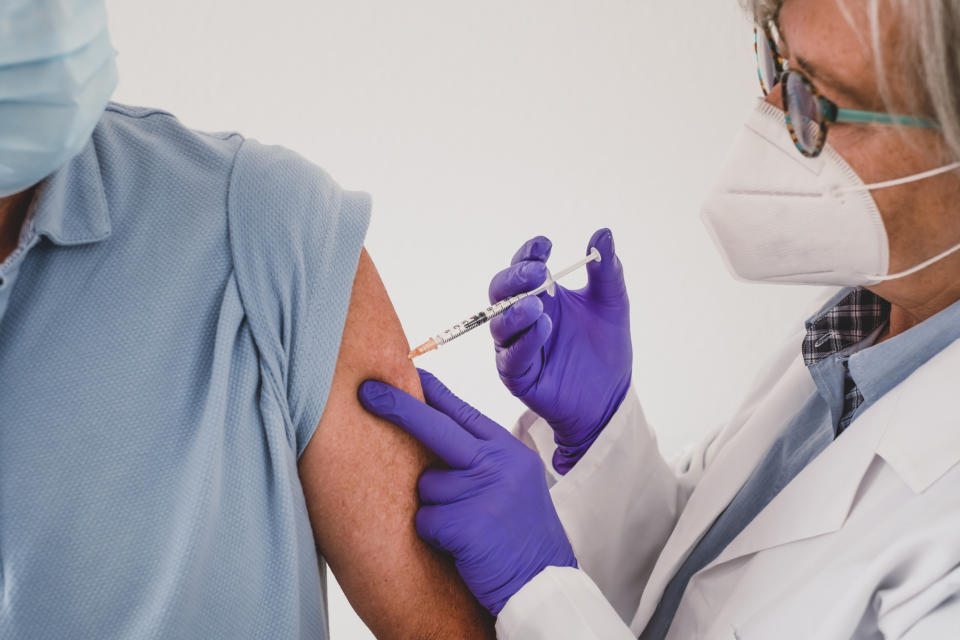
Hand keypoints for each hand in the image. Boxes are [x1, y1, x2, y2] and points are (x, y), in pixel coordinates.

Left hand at [358, 369, 576, 615]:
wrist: (545, 585)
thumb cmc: (523, 537)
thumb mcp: (516, 485)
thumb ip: (483, 460)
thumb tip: (434, 436)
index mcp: (510, 452)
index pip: (464, 413)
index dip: (433, 393)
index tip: (409, 373)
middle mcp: (499, 466)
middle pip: (436, 428)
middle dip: (398, 407)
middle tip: (368, 392)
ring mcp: (483, 493)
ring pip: (426, 485)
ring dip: (435, 508)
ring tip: (466, 529)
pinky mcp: (466, 525)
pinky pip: (426, 520)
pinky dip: (435, 535)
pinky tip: (462, 547)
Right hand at [488, 228, 631, 472]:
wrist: (611, 395)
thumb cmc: (606, 347)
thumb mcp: (612, 303)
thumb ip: (606, 270)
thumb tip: (603, 233)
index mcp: (541, 294)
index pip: (523, 266)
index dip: (528, 253)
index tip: (545, 245)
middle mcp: (522, 317)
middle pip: (500, 291)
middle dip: (514, 279)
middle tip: (537, 273)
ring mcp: (516, 345)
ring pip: (499, 324)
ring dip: (515, 311)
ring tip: (538, 306)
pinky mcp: (517, 375)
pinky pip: (511, 356)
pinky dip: (525, 341)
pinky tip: (544, 328)